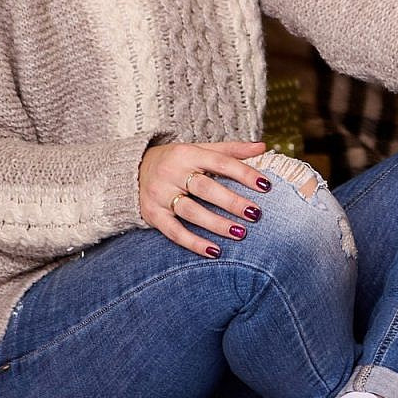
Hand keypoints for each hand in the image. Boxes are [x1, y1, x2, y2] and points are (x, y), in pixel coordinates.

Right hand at [139, 139, 270, 257]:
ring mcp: (160, 194)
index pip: (220, 162)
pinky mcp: (152, 214)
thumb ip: (230, 150)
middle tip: (256, 214)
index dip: (244, 173)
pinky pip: (173, 231)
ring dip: (216, 224)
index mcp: (188, 154)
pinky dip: (193, 242)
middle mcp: (172, 172)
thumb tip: (263, 146)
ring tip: (240, 233)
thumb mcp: (199, 150)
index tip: (266, 185)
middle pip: (206, 188)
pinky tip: (214, 251)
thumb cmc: (176, 161)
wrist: (131, 170)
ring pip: (191, 211)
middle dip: (232, 202)